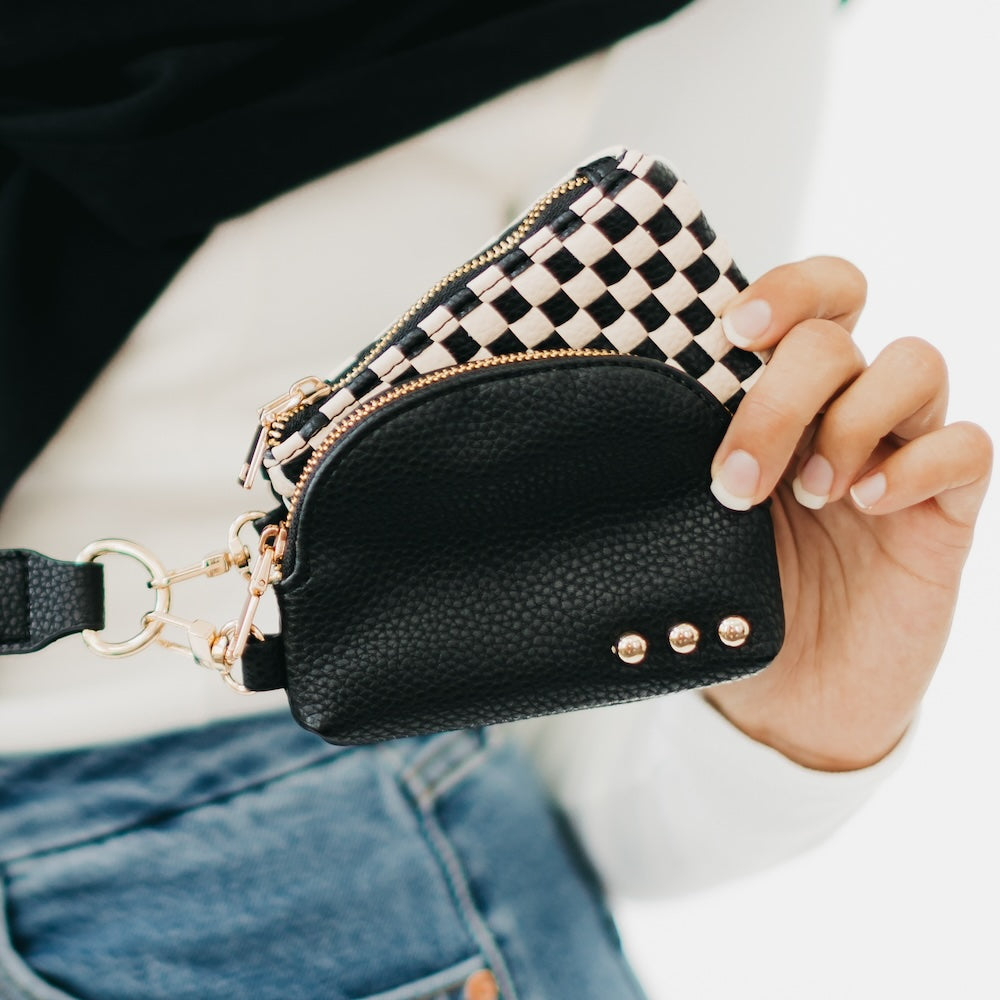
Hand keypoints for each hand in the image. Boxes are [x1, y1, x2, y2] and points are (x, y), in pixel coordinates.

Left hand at [704, 257, 992, 770]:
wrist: (789, 698)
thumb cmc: (737, 601)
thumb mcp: (696, 528)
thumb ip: (684, 466)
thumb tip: (625, 419)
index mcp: (784, 403)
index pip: (811, 300)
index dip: (785, 292)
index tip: (735, 333)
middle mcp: (844, 413)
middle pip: (838, 335)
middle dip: (784, 394)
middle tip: (739, 479)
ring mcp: (900, 455)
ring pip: (916, 364)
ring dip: (851, 422)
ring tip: (811, 495)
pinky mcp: (948, 510)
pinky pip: (968, 447)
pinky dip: (919, 464)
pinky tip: (870, 506)